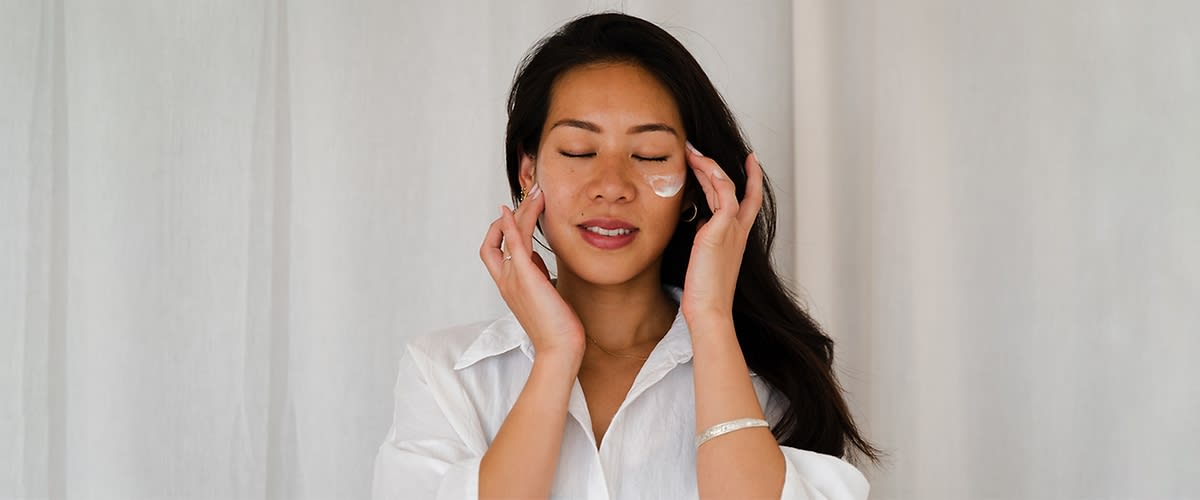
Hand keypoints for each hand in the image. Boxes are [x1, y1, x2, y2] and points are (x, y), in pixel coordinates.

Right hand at [480, 184, 585, 360]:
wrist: (560, 349)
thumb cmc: (556, 327)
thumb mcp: (544, 294)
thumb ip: (536, 274)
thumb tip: (537, 257)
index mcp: (509, 284)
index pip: (494, 250)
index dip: (500, 230)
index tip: (518, 215)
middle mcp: (506, 279)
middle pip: (497, 238)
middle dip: (513, 213)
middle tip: (533, 193)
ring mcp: (513, 278)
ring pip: (509, 234)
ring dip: (522, 210)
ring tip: (537, 192)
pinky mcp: (527, 277)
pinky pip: (513, 244)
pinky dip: (511, 224)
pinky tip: (513, 208)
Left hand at [680, 145, 763, 322]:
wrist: (709, 310)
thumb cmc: (704, 293)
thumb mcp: (704, 259)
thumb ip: (706, 238)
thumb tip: (698, 224)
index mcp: (736, 237)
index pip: (748, 200)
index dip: (752, 178)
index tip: (750, 158)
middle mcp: (738, 229)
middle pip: (734, 186)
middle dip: (717, 164)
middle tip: (698, 148)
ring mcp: (732, 228)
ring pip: (726, 185)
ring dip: (708, 165)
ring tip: (691, 151)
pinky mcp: (721, 230)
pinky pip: (724, 194)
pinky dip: (715, 176)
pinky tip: (701, 165)